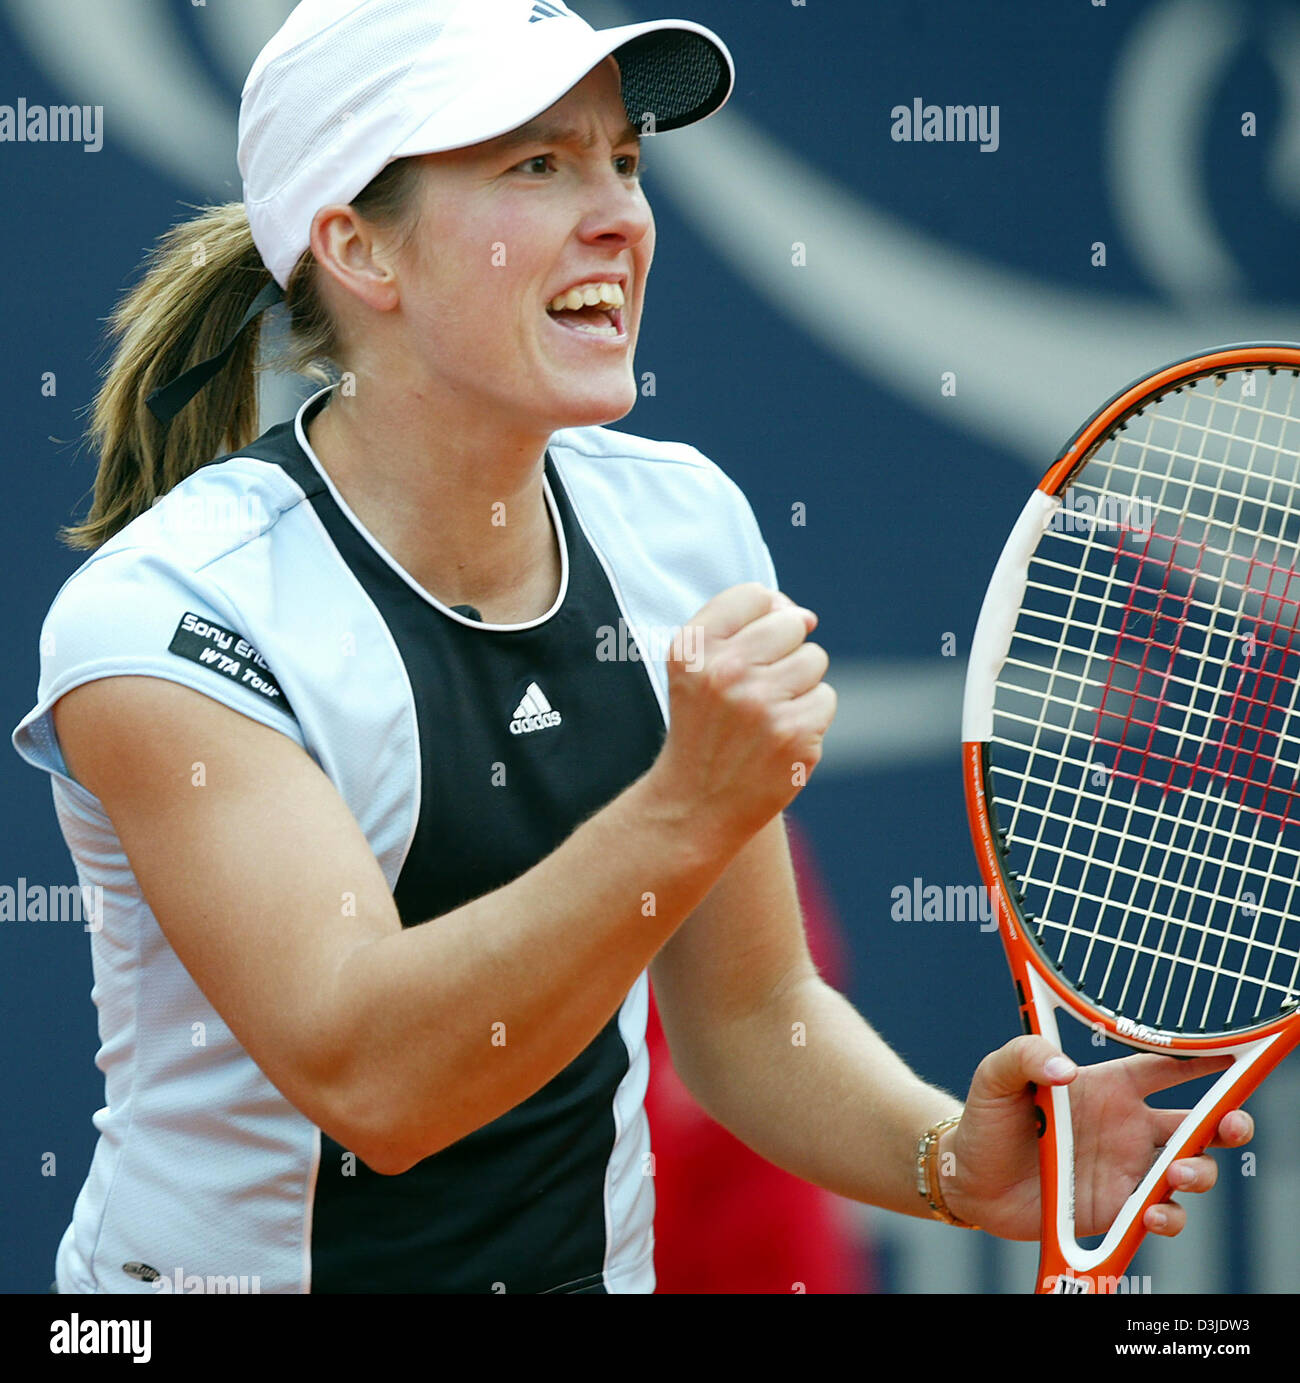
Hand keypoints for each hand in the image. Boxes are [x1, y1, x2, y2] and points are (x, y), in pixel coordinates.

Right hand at [651, 584, 835, 845]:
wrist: (695, 804)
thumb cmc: (704, 726)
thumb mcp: (696, 669)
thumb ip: (740, 625)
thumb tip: (805, 614)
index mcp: (693, 649)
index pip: (754, 595)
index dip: (761, 617)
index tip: (748, 649)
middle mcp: (725, 672)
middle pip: (790, 624)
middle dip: (784, 651)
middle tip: (758, 689)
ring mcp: (762, 704)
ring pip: (814, 660)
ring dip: (800, 685)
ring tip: (767, 714)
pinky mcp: (794, 735)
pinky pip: (825, 698)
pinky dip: (810, 717)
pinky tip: (780, 737)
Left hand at [941, 1035, 1254, 1240]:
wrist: (970, 1180)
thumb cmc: (987, 1118)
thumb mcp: (998, 1074)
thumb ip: (1027, 1055)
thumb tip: (1065, 1069)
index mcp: (1107, 1087)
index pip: (1165, 1068)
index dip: (1200, 1060)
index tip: (1232, 1056)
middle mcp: (1126, 1127)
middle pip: (1198, 1124)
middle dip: (1229, 1123)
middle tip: (1232, 1126)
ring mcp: (1126, 1170)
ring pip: (1191, 1170)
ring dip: (1200, 1172)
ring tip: (1177, 1175)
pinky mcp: (1117, 1209)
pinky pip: (1162, 1214)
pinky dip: (1169, 1216)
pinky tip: (1150, 1213)